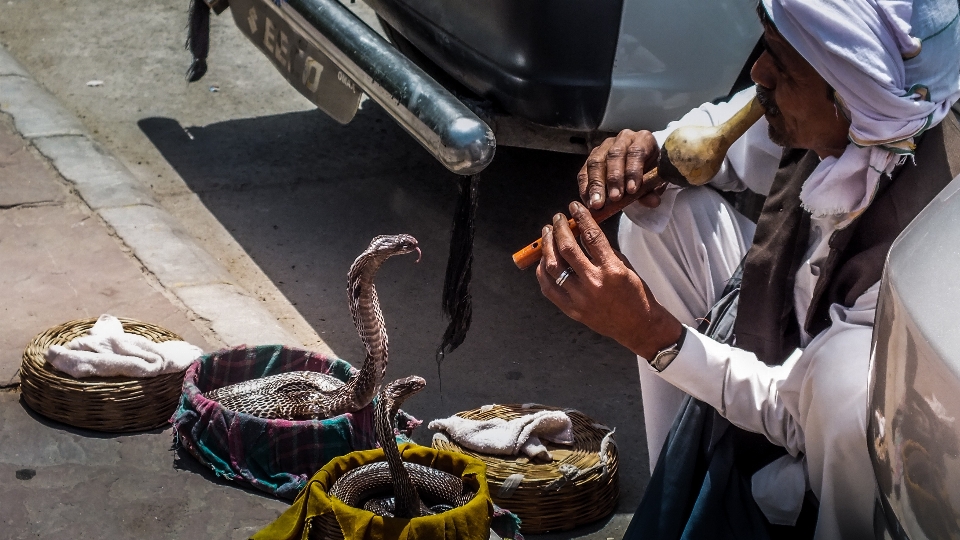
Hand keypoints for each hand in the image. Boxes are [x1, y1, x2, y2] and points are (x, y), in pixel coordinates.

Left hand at [536, 201, 682, 359]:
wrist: (638, 326)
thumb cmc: (635, 294)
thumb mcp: (625, 266)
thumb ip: (603, 251)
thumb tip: (582, 233)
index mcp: (611, 270)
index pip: (591, 236)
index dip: (580, 218)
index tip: (573, 207)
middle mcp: (593, 283)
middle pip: (567, 248)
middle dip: (560, 229)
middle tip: (557, 219)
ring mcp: (580, 298)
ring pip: (553, 267)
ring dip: (547, 247)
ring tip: (547, 235)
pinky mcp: (571, 310)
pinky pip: (549, 288)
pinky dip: (543, 271)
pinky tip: (544, 259)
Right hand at [579, 129, 661, 209]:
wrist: (639, 169)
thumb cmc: (649, 172)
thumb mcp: (655, 180)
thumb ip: (652, 190)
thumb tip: (652, 202)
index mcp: (643, 139)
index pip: (636, 151)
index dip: (633, 171)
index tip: (632, 190)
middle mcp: (622, 139)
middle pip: (614, 155)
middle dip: (613, 179)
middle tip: (614, 198)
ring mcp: (604, 147)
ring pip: (596, 162)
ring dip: (596, 185)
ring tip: (598, 203)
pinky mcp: (591, 158)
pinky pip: (584, 172)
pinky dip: (585, 188)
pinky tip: (589, 201)